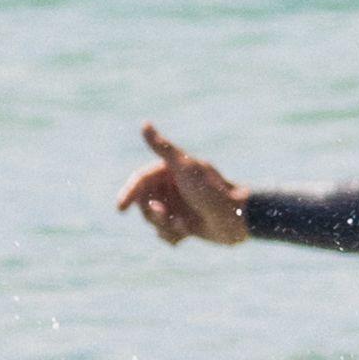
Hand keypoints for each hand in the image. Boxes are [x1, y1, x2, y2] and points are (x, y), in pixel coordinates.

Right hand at [118, 125, 247, 248]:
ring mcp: (177, 206)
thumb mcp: (184, 168)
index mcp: (169, 171)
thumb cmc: (211, 190)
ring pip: (153, 221)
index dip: (128, 193)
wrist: (237, 219)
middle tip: (167, 215)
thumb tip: (144, 124)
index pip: (139, 181)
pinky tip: (188, 233)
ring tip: (184, 225)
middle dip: (153, 213)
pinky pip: (164, 234)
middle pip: (144, 203)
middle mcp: (171, 187)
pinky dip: (173, 236)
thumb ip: (162, 148)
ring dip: (165, 225)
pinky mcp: (183, 224)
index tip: (121, 209)